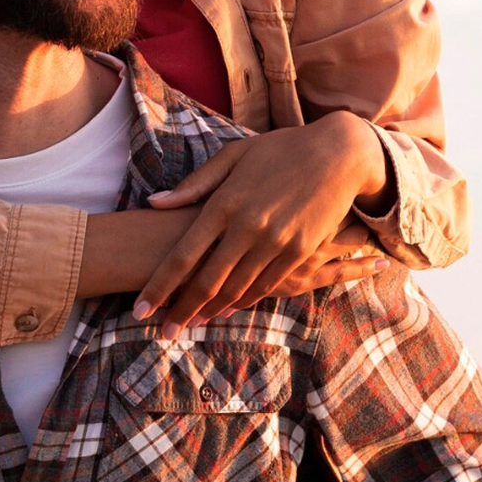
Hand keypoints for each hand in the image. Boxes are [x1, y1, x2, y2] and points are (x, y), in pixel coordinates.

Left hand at [132, 112, 387, 335]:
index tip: (141, 310)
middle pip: (205, 282)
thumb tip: (155, 202)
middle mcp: (247, 227)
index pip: (182, 256)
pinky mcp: (300, 250)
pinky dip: (246, 300)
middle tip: (165, 332)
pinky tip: (232, 308)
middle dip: (181, 311)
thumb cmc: (283, 149)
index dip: (158, 287)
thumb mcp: (235, 156)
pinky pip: (267, 284)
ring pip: (236, 289)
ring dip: (212, 310)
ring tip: (194, 324)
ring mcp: (275, 242)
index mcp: (224, 202)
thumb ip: (195, 183)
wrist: (339, 153)